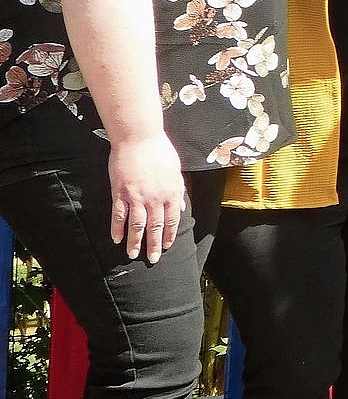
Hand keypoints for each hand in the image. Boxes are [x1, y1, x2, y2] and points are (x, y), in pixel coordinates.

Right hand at [108, 134, 185, 262]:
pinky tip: (116, 239)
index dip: (168, 235)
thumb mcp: (175, 171)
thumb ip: (177, 191)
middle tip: (152, 259)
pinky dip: (117, 229)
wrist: (140, 139)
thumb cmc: (160, 152)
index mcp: (171, 193)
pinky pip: (119, 216)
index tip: (166, 246)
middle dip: (154, 245)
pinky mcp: (120, 193)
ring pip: (137, 225)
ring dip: (135, 242)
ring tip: (133, 254)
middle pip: (155, 227)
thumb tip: (180, 206)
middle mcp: (155, 198)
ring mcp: (137, 197)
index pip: (172, 220)